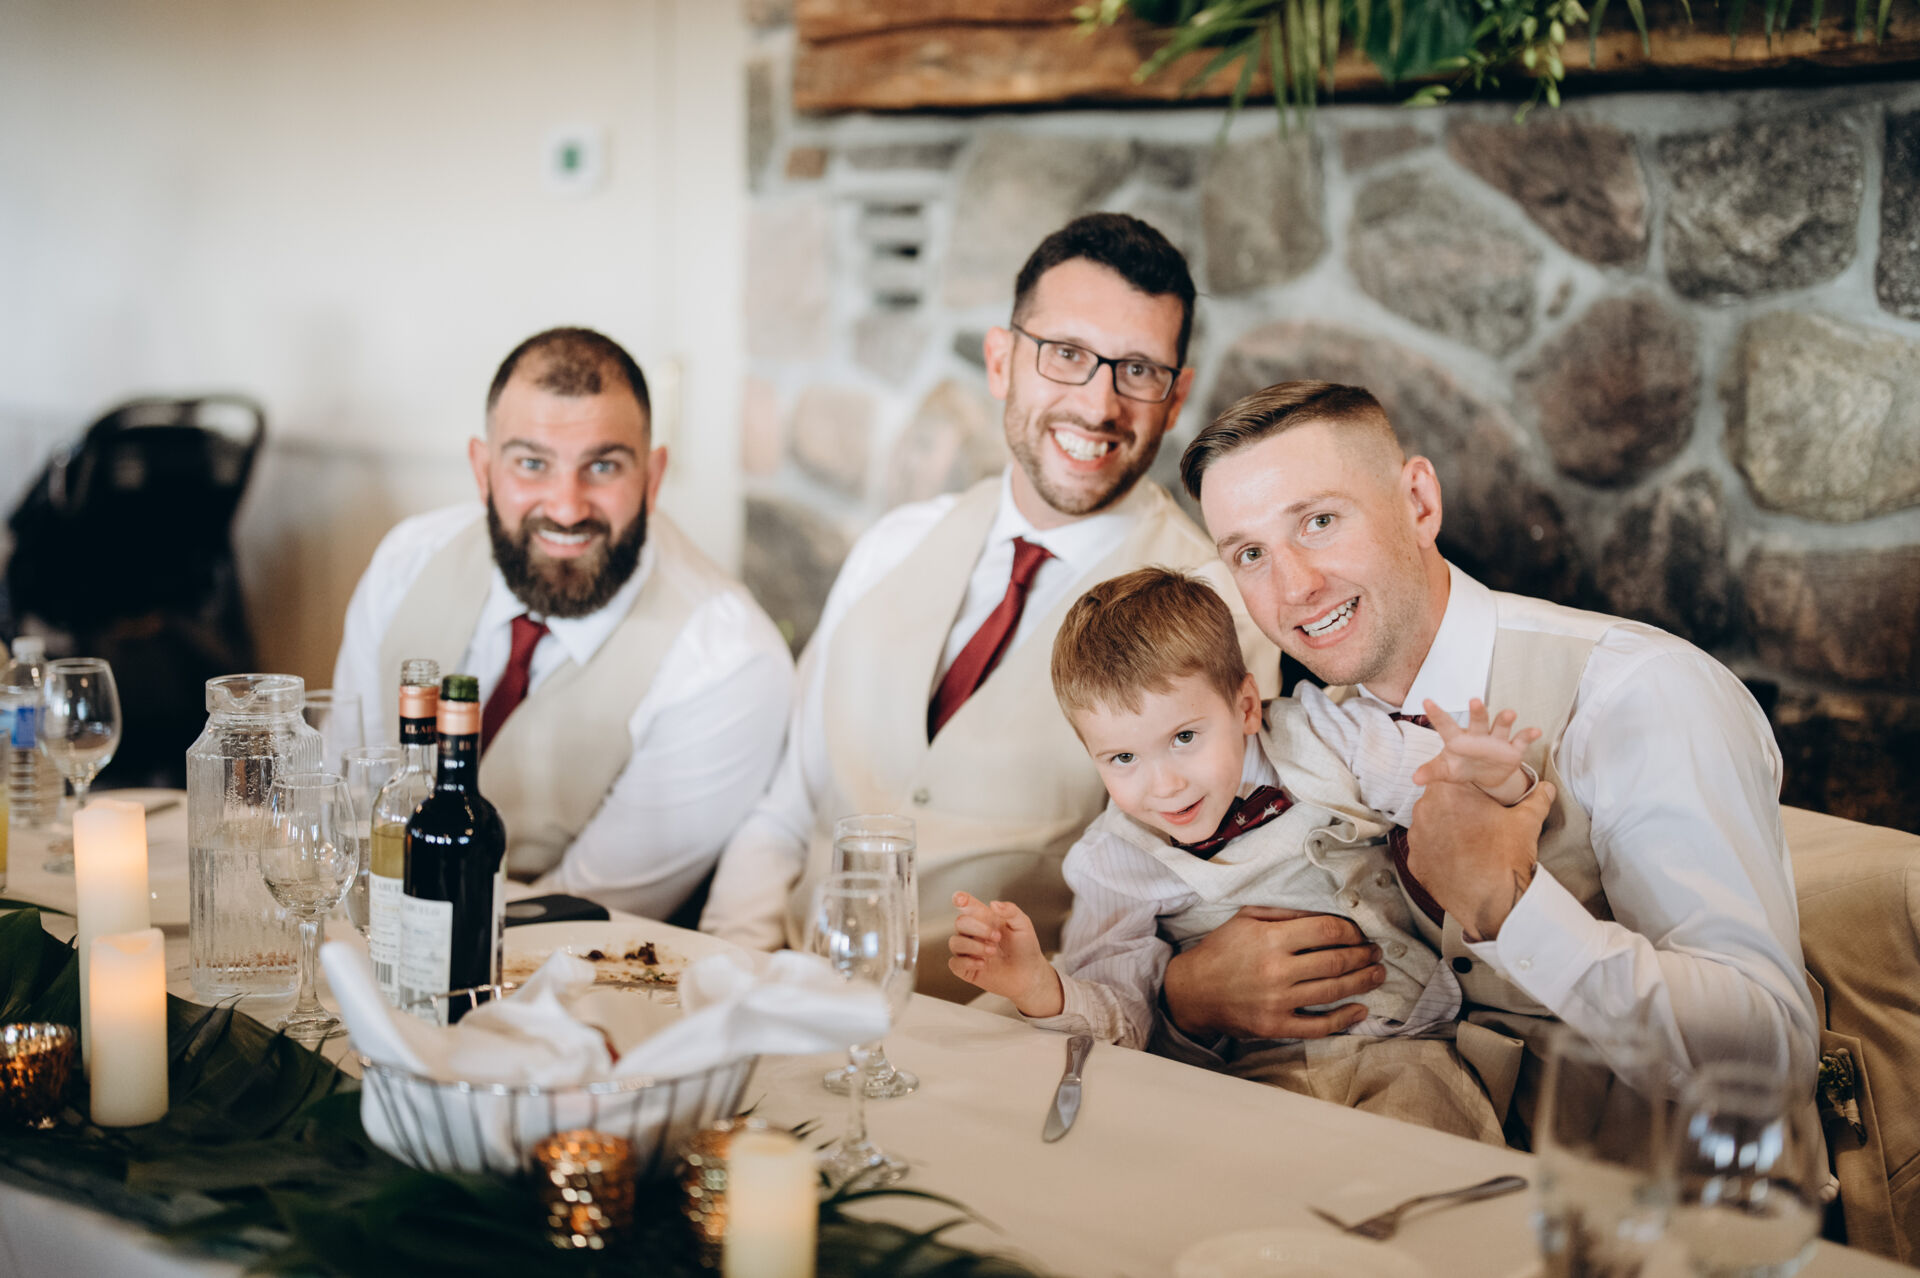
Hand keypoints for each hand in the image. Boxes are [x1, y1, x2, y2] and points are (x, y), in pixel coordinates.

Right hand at [947, 891, 1063, 1017]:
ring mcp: (968, 951)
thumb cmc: (1026, 948)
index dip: (960, 900)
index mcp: (985, 918)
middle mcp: (973, 933)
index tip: (960, 899)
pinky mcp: (967, 969)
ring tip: (992, 952)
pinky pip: (954, 963)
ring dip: (973, 946)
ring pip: (955, 942)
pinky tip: (983, 964)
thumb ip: (1011, 911)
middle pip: (960, 922)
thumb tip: (993, 904)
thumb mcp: (1023, 925)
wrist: (1030, 974)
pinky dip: (967, 962)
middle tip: (997, 937)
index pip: (967, 906)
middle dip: (977, 928)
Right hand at [1160, 907, 1384, 1041]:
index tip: (1360, 933)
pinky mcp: (1276, 1026)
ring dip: (1362, 982)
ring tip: (1377, 974)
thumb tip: (1323, 913)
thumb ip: (1284, 913)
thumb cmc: (1221, 950)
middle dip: (1363, 956)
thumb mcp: (1246, 919)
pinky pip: (1318, 1026)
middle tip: (1377, 953)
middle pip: (1336, 961)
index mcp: (1271, 939)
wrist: (1192, 992)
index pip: (1327, 931)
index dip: (1351, 931)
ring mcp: (1278, 1002)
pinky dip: (1344, 1019)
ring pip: (1333, 992)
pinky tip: (1360, 1009)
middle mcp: (1277, 970)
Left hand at [1406, 779, 1555, 941]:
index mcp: (1447, 791)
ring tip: (1470, 839)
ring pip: (1429, 823)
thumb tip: (1546, 789)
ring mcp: (1415, 838)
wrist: (1494, 902)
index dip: (1466, 784)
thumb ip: (1536, 798)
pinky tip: (1459, 857)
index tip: (1477, 794)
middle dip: (1456, 805)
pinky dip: (1439, 851)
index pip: (1450, 775)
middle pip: (1438, 799)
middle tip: (1478, 817)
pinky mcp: (1414, 862)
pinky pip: (1425, 849)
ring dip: (1445, 827)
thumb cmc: (1506, 858)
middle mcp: (1423, 810)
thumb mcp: (1527, 820)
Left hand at [1410, 698, 1540, 803]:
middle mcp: (1478, 734)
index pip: (1445, 725)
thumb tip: (1414, 778)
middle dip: (1478, 711)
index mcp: (1458, 739)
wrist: (1485, 777)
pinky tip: (1535, 731)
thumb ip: (1432, 771)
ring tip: (1510, 713)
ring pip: (1501, 726)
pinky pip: (1521, 740)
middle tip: (1474, 700)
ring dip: (1505, 719)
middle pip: (1478, 720)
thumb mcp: (1446, 771)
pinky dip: (1528, 735)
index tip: (1426, 701)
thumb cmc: (1461, 767)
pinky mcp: (1513, 749)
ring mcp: (1497, 740)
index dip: (1436, 714)